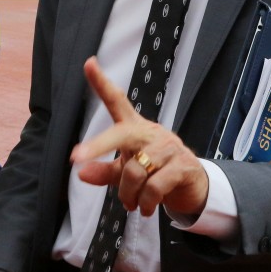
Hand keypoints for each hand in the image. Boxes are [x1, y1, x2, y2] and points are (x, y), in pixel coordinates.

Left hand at [71, 56, 208, 217]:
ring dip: (129, 194)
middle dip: (98, 146)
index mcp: (135, 129)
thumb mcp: (126, 173)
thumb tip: (81, 173)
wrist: (193, 188)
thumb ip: (105, 171)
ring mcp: (169, 147)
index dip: (101, 82)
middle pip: (120, 134)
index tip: (88, 63)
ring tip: (132, 204)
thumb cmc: (155, 174)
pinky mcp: (183, 165)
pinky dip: (146, 202)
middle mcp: (151, 132)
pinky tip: (147, 208)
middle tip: (77, 158)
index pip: (117, 101)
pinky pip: (154, 186)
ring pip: (135, 170)